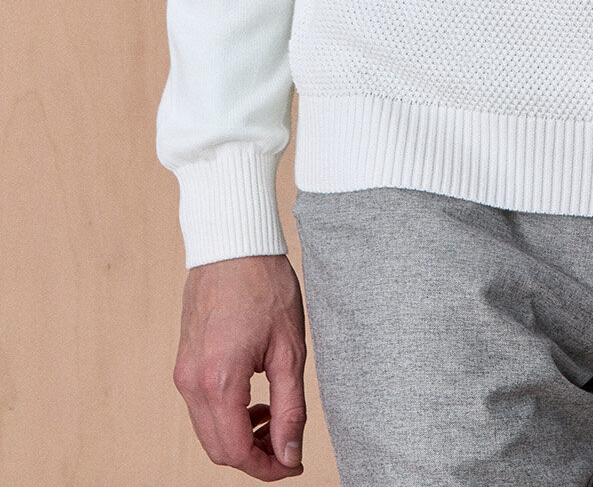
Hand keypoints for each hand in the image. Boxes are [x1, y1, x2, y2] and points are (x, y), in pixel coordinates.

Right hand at [173, 253, 306, 478]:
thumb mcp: (290, 350)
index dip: (267, 468)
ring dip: (239, 437)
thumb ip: (290, 408)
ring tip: (272, 415)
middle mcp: (192, 383)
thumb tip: (290, 453)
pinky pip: (200, 408)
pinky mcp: (183, 362)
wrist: (233, 244)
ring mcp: (183, 372)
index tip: (293, 463)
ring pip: (207, 431)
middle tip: (286, 445)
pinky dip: (225, 416)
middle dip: (253, 457)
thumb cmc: (265, 287)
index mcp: (220, 381)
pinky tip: (253, 398)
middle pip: (218, 449)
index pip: (236, 451)